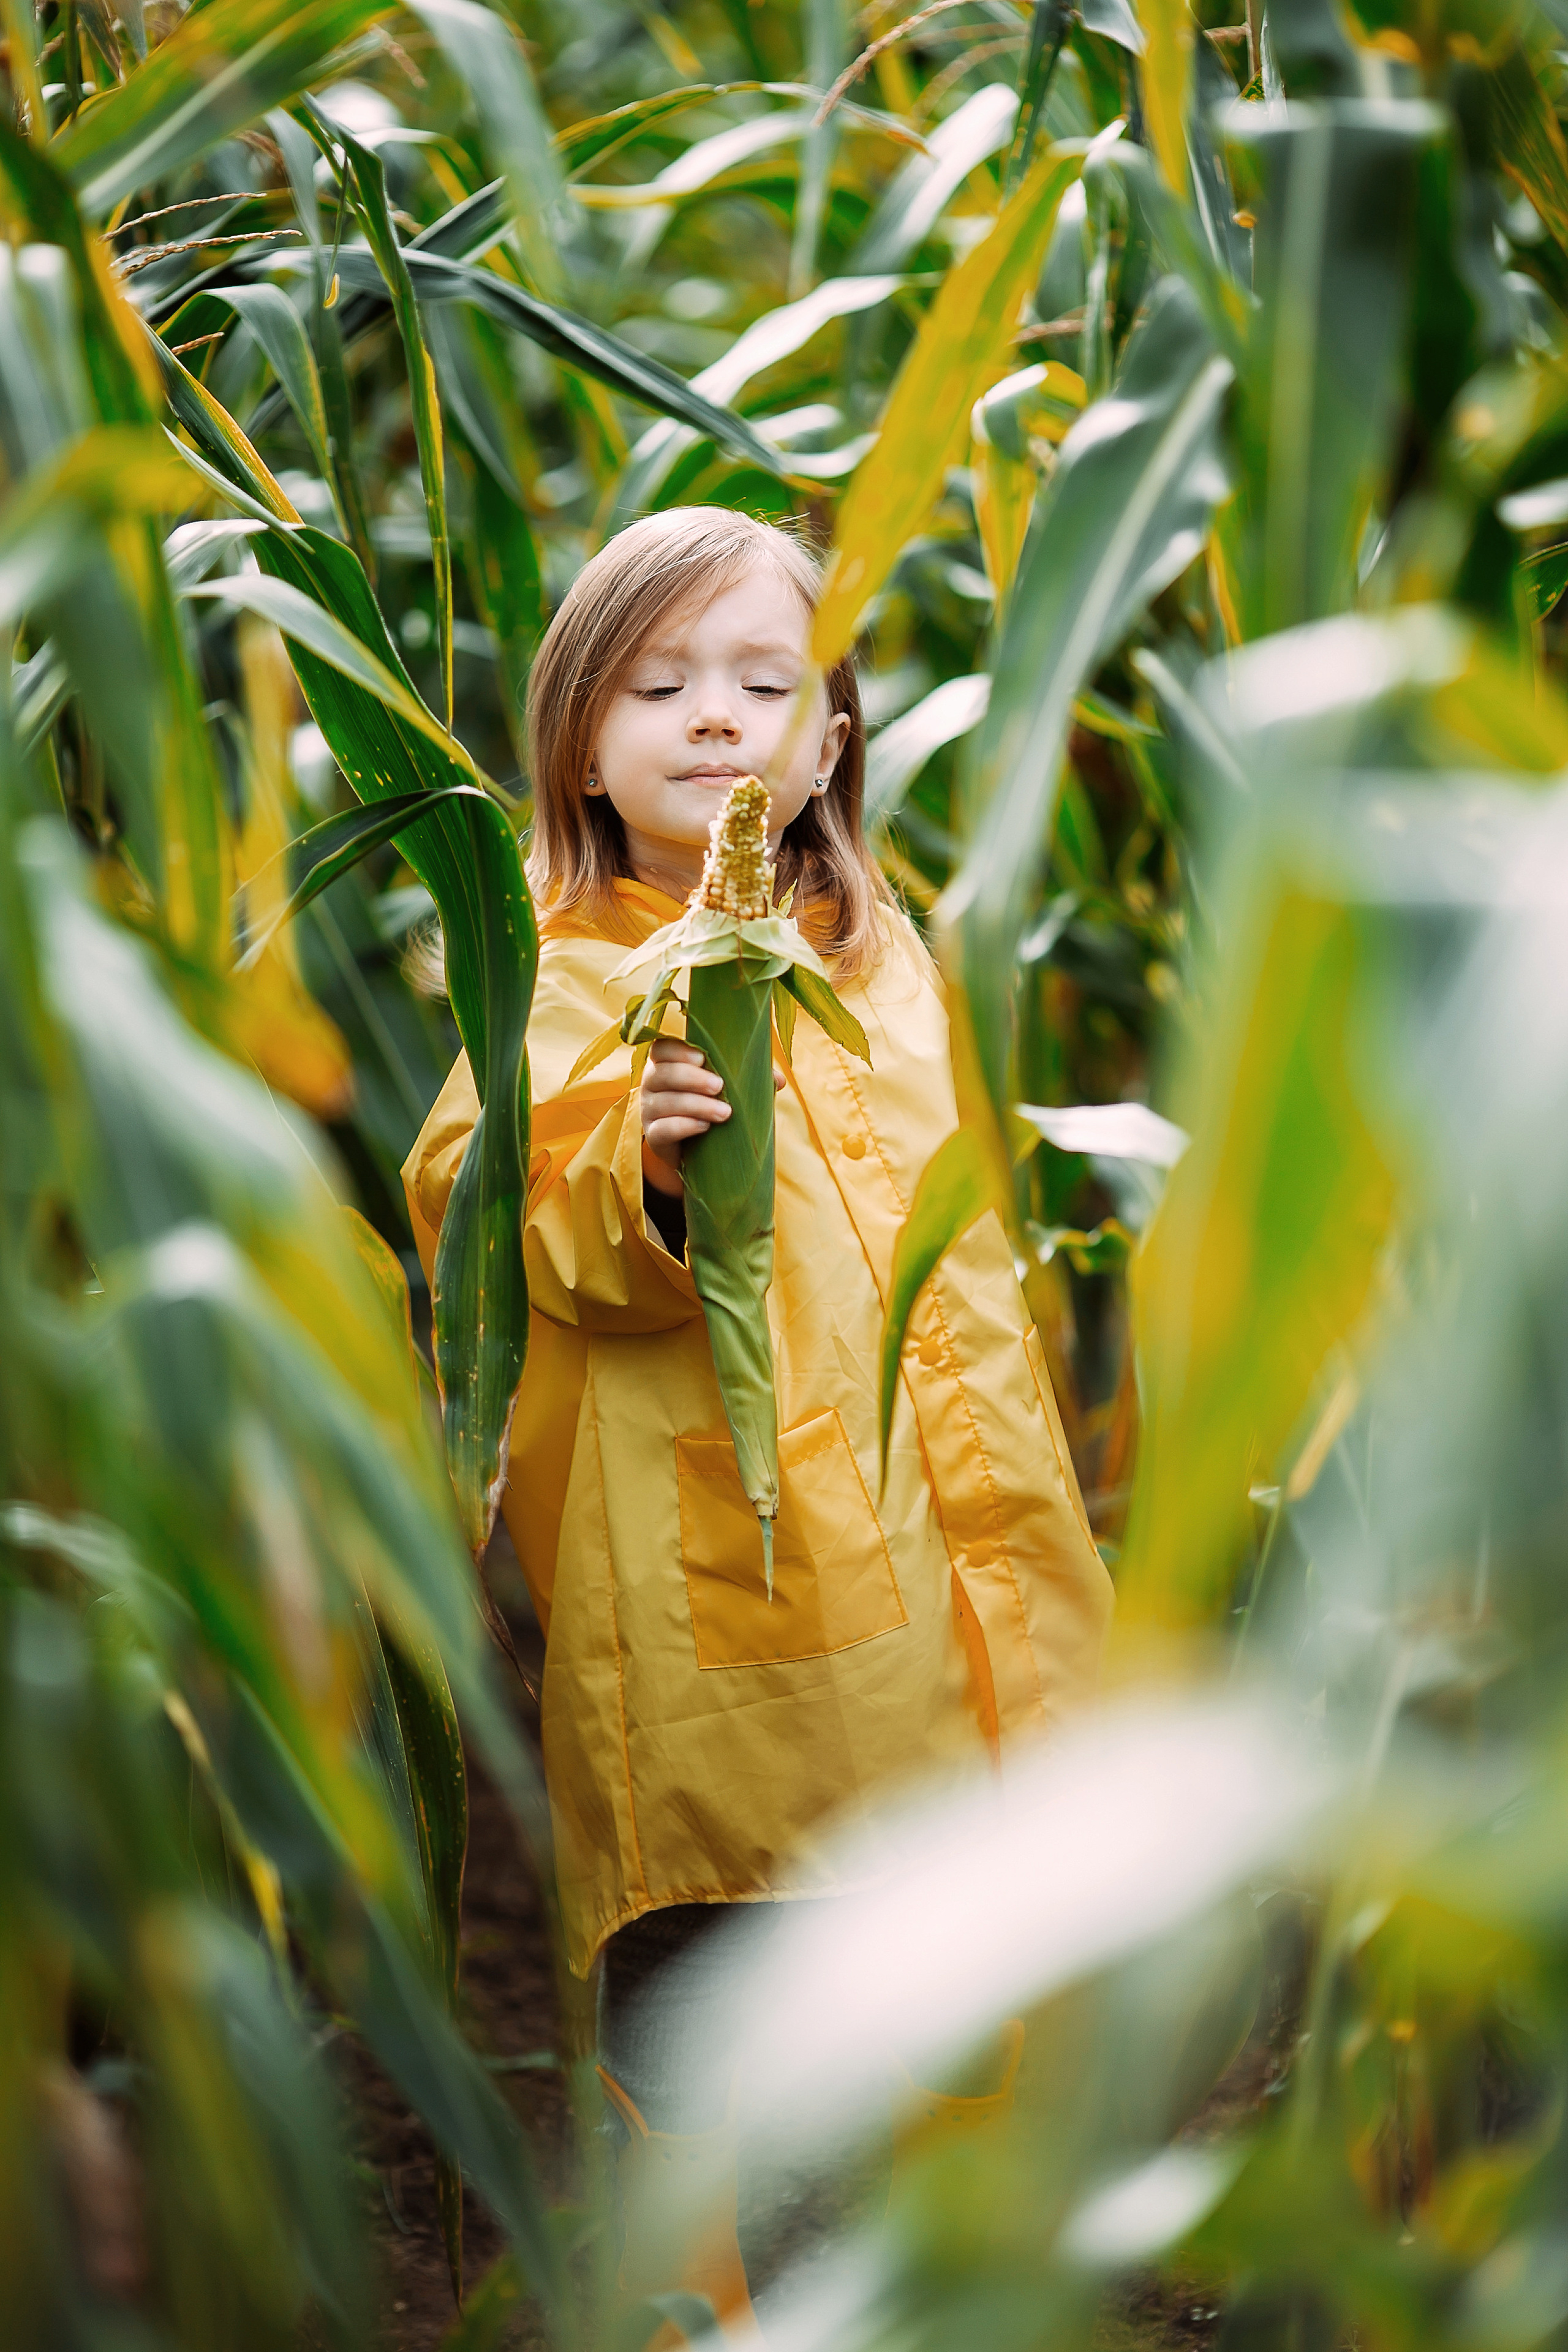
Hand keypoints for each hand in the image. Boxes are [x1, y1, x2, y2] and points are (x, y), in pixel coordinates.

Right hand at [639, 1036, 784, 1195]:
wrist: (700, 1152)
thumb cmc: (713, 1106)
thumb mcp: (731, 1090)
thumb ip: (750, 1079)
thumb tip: (777, 1079)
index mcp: (667, 1063)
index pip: (662, 1049)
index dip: (679, 1051)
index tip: (703, 1058)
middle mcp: (652, 1084)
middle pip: (661, 1073)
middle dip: (691, 1078)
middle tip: (720, 1086)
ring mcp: (649, 1111)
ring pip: (663, 1102)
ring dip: (695, 1105)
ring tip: (725, 1113)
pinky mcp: (653, 1138)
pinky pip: (661, 1129)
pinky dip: (683, 1126)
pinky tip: (704, 1127)